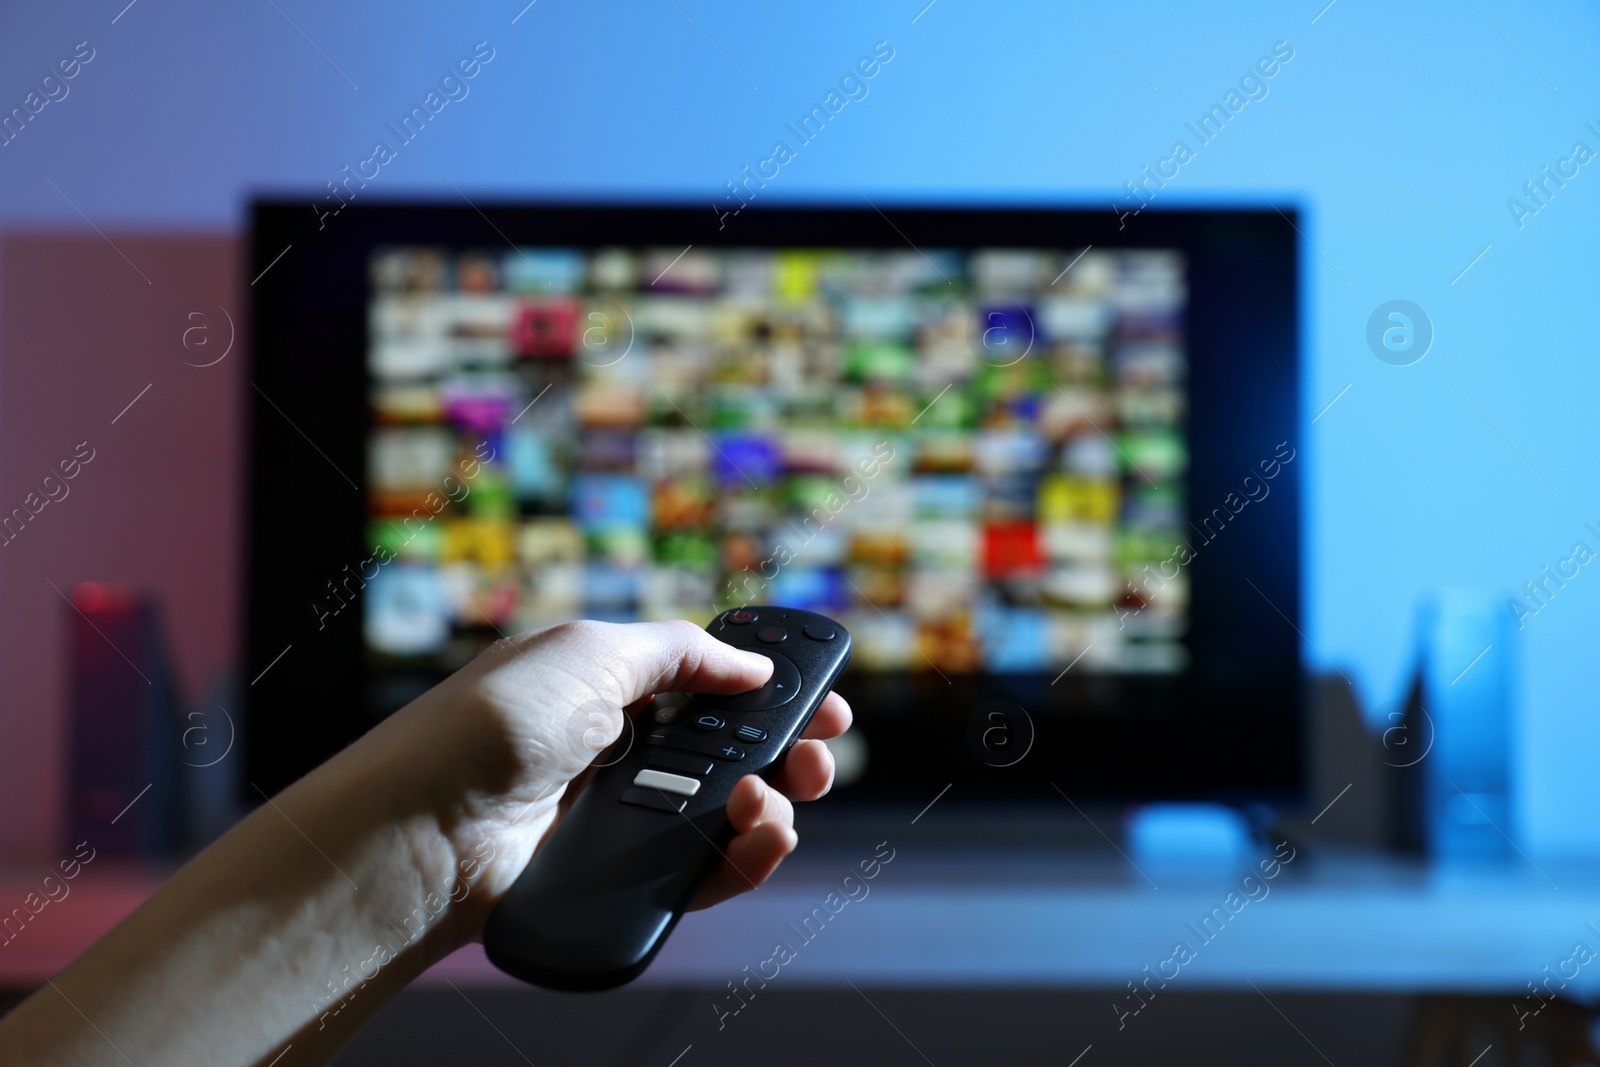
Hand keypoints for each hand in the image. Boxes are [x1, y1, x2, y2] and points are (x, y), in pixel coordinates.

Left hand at [379, 618, 851, 935]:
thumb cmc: (495, 723)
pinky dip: (753, 854)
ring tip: (770, 794)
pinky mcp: (631, 879)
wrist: (428, 827)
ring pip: (737, 817)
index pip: (716, 690)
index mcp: (618, 688)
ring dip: (778, 801)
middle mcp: (630, 754)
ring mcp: (632, 820)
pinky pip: (712, 871)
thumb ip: (685, 653)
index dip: (772, 691)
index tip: (821, 698)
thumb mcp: (593, 651)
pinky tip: (762, 833)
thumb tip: (756, 665)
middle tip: (819, 750)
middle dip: (793, 749)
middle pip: (740, 754)